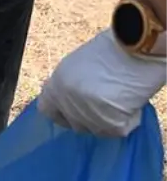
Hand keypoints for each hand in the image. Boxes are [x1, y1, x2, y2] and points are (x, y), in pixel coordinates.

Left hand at [37, 29, 166, 136]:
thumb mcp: (76, 66)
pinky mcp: (111, 125)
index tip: (71, 112)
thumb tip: (69, 100)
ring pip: (98, 130)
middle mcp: (67, 104)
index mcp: (55, 86)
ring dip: (107, 119)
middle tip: (103, 104)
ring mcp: (88, 116)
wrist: (133, 50)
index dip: (60, 112)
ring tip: (118, 98)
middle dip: (88, 117)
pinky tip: (130, 102)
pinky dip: (127, 120)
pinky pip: (119, 130)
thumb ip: (68, 86)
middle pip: (75, 124)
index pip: (47, 110)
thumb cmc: (108, 52)